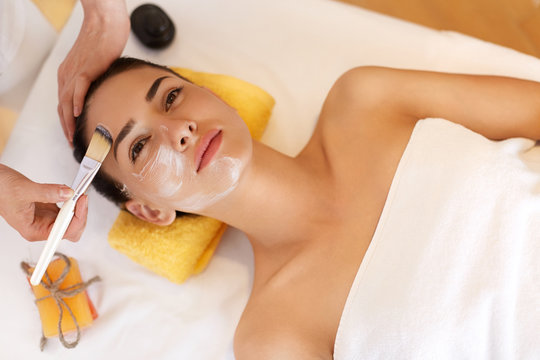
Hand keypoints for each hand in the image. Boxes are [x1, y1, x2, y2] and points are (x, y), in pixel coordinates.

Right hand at [0, 164, 87, 241]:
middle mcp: (42, 227)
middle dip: (80, 214)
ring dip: (77, 206)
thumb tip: (68, 194)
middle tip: (82, 197)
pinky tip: (70, 191)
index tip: (81, 203)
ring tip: (78, 192)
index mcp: (34, 230)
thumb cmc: (1, 190)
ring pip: (71, 219)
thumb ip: (48, 193)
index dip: (76, 220)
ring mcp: (46, 217)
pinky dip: (72, 200)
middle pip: (71, 229)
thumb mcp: (25, 190)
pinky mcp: (49, 208)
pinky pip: (67, 208)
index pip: (63, 233)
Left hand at [57, 0, 128, 143]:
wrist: (106, 25)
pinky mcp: (86, 68)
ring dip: (69, 121)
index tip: (72, 136)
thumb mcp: (94, 67)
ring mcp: (76, 72)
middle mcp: (68, 75)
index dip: (66, 122)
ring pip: (67, 101)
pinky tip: (79, 114)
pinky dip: (77, 102)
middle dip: (66, 127)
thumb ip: (94, 83)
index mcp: (68, 76)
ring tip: (73, 136)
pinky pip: (78, 88)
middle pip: (62, 106)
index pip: (64, 104)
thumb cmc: (104, 43)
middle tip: (72, 143)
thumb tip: (103, 98)